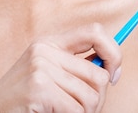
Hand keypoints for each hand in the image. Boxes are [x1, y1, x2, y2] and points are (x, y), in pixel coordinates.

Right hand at [0, 23, 121, 112]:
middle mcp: (44, 49)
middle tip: (84, 112)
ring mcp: (40, 67)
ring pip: (91, 96)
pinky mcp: (38, 87)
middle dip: (98, 100)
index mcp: (49, 42)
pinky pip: (77, 110)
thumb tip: (111, 69)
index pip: (95, 32)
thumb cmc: (23, 103)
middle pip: (99, 74)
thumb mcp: (47, 77)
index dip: (113, 53)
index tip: (115, 75)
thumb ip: (73, 68)